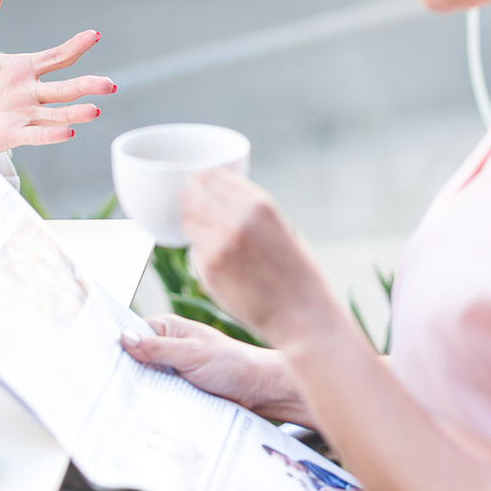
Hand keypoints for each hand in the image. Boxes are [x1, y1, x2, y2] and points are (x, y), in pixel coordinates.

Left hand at [0, 0, 114, 180]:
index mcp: (24, 69)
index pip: (57, 57)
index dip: (76, 47)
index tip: (94, 36)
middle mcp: (29, 92)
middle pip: (64, 88)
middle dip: (87, 86)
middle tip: (110, 85)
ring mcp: (23, 115)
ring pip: (55, 114)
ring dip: (75, 113)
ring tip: (95, 111)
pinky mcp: (11, 134)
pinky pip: (34, 135)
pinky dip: (50, 135)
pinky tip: (67, 132)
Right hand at [120, 314, 307, 421]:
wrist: (261, 391)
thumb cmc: (234, 364)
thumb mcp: (192, 354)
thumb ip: (157, 348)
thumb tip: (124, 338)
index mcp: (166, 328)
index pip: (130, 333)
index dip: (114, 345)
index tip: (96, 357)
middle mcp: (166, 347)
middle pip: (134, 359)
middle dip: (123, 371)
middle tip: (105, 384)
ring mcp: (171, 370)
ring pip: (144, 380)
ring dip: (138, 389)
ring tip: (120, 400)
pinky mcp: (178, 390)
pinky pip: (157, 395)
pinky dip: (151, 402)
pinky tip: (141, 411)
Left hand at [179, 167, 334, 347]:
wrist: (302, 315)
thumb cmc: (297, 273)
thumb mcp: (280, 227)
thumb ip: (249, 210)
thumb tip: (217, 198)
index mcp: (258, 204)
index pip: (210, 176)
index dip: (202, 182)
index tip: (202, 189)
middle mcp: (235, 219)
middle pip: (190, 195)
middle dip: (191, 201)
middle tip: (197, 212)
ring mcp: (218, 244)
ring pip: (187, 221)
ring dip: (194, 226)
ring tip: (213, 240)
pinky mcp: (208, 268)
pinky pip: (194, 250)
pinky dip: (202, 253)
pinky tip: (223, 265)